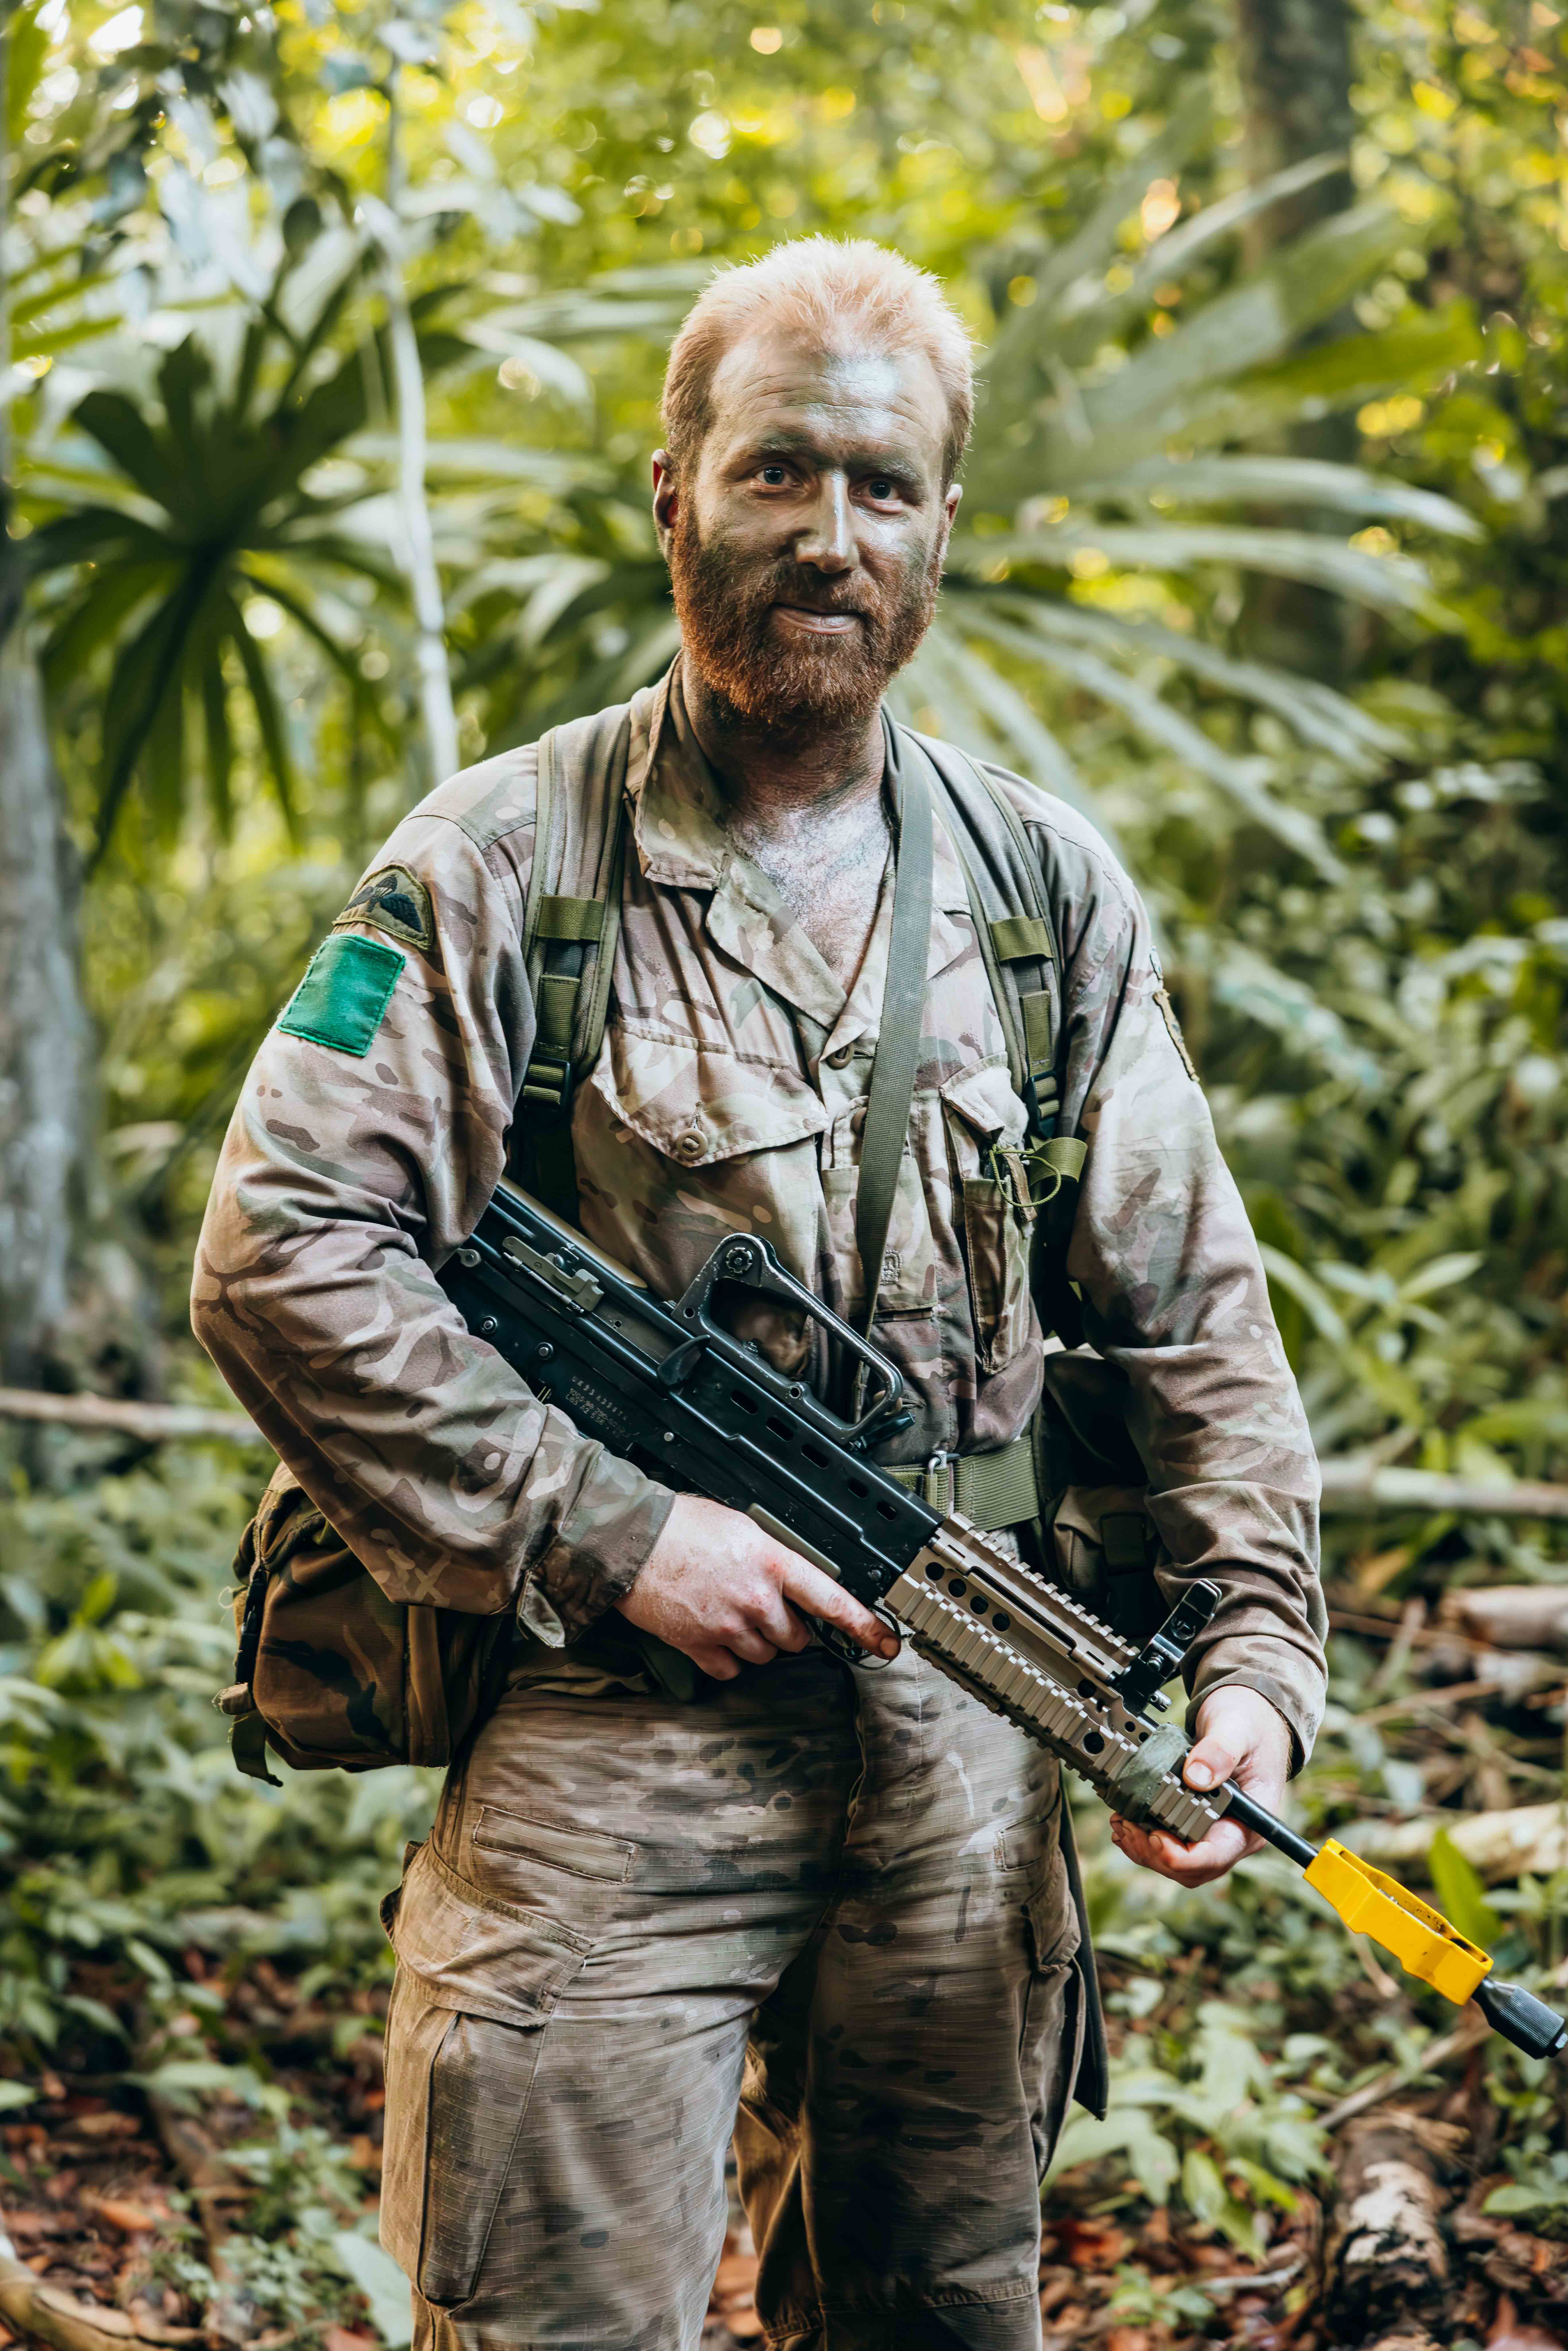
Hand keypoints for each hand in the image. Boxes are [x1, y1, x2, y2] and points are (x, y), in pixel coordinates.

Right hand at [616, 1494, 899, 1681]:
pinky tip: (714, 1635)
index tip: (885, 1644)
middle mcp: (756, 1599)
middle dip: (786, 1627)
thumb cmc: (681, 1526)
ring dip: (756, 1642)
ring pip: (765, 1655)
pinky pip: (730, 1670)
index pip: (831, 1600)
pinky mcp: (699, 1646)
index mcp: (771, 1563)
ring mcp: (727, 1626)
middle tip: (762, 1607)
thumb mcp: (741, 1527)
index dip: (864, 1626)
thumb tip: (789, 1573)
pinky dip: (726, 1659)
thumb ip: (772, 1555)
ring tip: (732, 1615)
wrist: (632, 1541)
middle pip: (796, 1637)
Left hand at [1110, 1685, 1290, 1889]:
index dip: (1179, 1856)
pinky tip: (1127, 1823)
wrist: (1247, 1713)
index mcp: (1250, 1822)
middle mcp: (1233, 1834)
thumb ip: (1219, 1750)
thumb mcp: (1236, 1728)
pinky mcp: (1197, 1822)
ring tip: (1121, 1823)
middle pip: (1191, 1868)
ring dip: (1146, 1849)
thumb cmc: (1249, 1722)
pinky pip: (1171, 1845)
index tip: (1153, 1836)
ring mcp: (1215, 1831)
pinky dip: (1146, 1840)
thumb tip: (1196, 1777)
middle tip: (1126, 1826)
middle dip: (1155, 1853)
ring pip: (1177, 1862)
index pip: (1215, 1857)